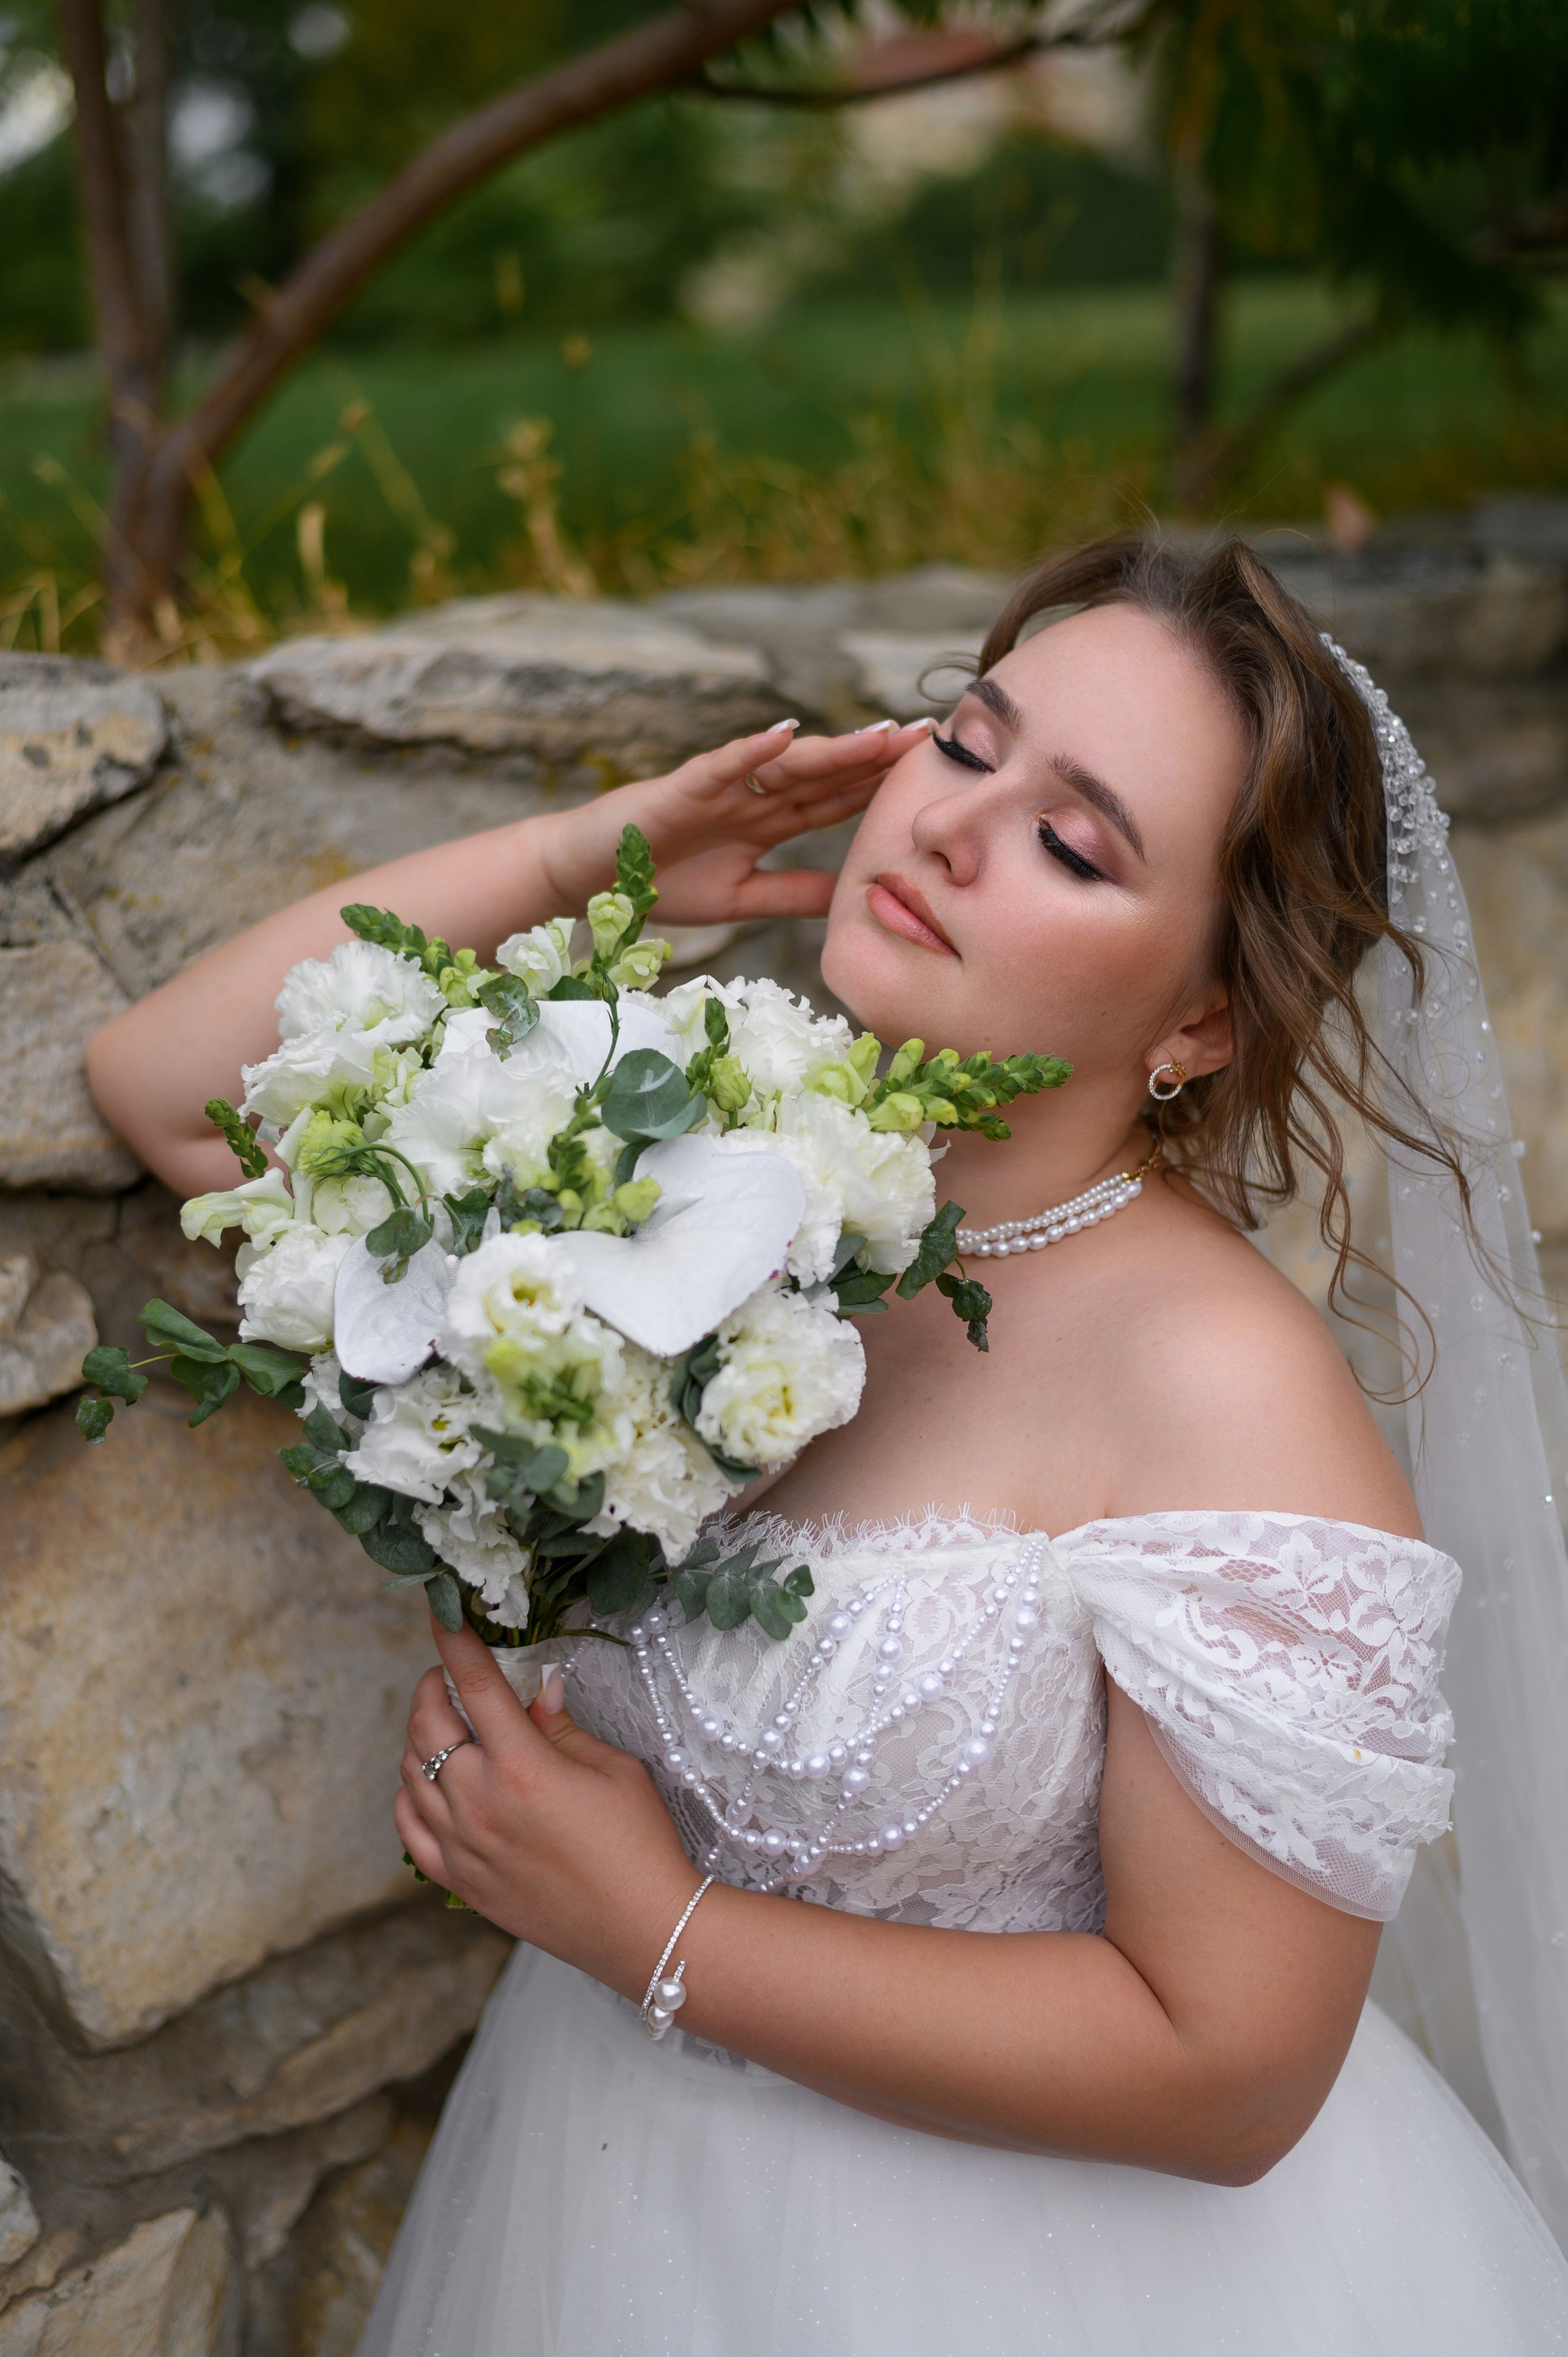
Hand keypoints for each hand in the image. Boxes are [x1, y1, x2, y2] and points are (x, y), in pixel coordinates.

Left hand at [394, 1618, 699, 1997]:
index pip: (474, 1685)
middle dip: (432, 1686)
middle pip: (426, 1724)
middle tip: (451, 1676)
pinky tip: (428, 1781)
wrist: (643, 1929)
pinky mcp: (459, 1881)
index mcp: (521, 1767)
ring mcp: (462, 1845)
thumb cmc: (639, 1844)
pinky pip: (409, 1827)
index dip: (455, 1642)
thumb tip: (536, 1688)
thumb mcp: (614, 1769)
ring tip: (447, 1725)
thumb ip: (562, 1727)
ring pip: (410, 1771)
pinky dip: (410, 1792)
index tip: (443, 1614)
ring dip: (421, 1735)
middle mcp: (479, 1803)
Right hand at [532, 717, 933, 928]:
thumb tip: (851, 898)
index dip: (879, 788)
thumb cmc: (657, 883)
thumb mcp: (742, 900)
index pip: (834, 801)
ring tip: (881, 735)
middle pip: (825, 774)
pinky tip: (788, 733)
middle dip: (875, 757)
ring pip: (789, 764)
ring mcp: (723, 787)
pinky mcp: (685, 786)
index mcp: (767, 823)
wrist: (590, 877)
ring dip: (835, 748)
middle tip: (930, 736)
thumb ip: (794, 894)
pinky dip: (754, 750)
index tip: (929, 777)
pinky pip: (725, 764)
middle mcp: (753, 798)